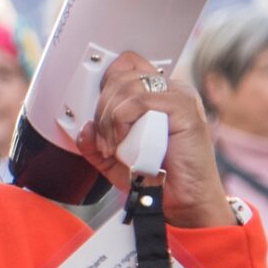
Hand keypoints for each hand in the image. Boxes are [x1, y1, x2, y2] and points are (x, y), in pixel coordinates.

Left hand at [74, 54, 234, 227]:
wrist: (181, 201)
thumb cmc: (156, 178)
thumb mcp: (114, 160)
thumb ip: (95, 143)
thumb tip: (83, 128)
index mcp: (156, 95)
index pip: (126, 65)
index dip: (106, 83)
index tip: (98, 113)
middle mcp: (169, 90)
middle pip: (120, 76)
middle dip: (101, 109)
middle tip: (103, 141)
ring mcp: (179, 96)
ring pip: (127, 87)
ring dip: (109, 120)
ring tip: (113, 147)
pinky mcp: (183, 108)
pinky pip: (139, 101)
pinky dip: (121, 123)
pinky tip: (123, 143)